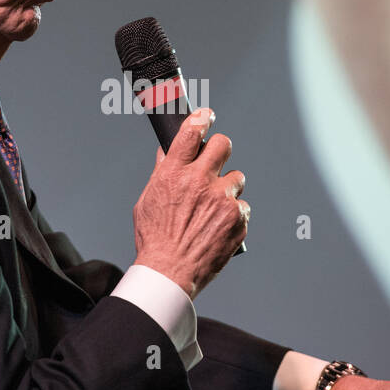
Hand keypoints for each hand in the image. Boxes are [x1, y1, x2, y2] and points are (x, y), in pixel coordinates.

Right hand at [132, 108, 248, 298]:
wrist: (170, 272)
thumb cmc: (154, 239)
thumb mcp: (147, 201)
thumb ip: (161, 173)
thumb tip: (167, 152)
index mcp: (174, 173)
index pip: (192, 132)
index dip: (202, 119)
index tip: (207, 117)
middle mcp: (200, 181)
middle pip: (223, 145)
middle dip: (220, 149)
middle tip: (215, 161)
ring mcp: (222, 200)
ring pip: (236, 178)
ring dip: (228, 188)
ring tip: (214, 208)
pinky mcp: (238, 218)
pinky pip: (242, 206)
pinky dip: (233, 214)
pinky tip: (218, 226)